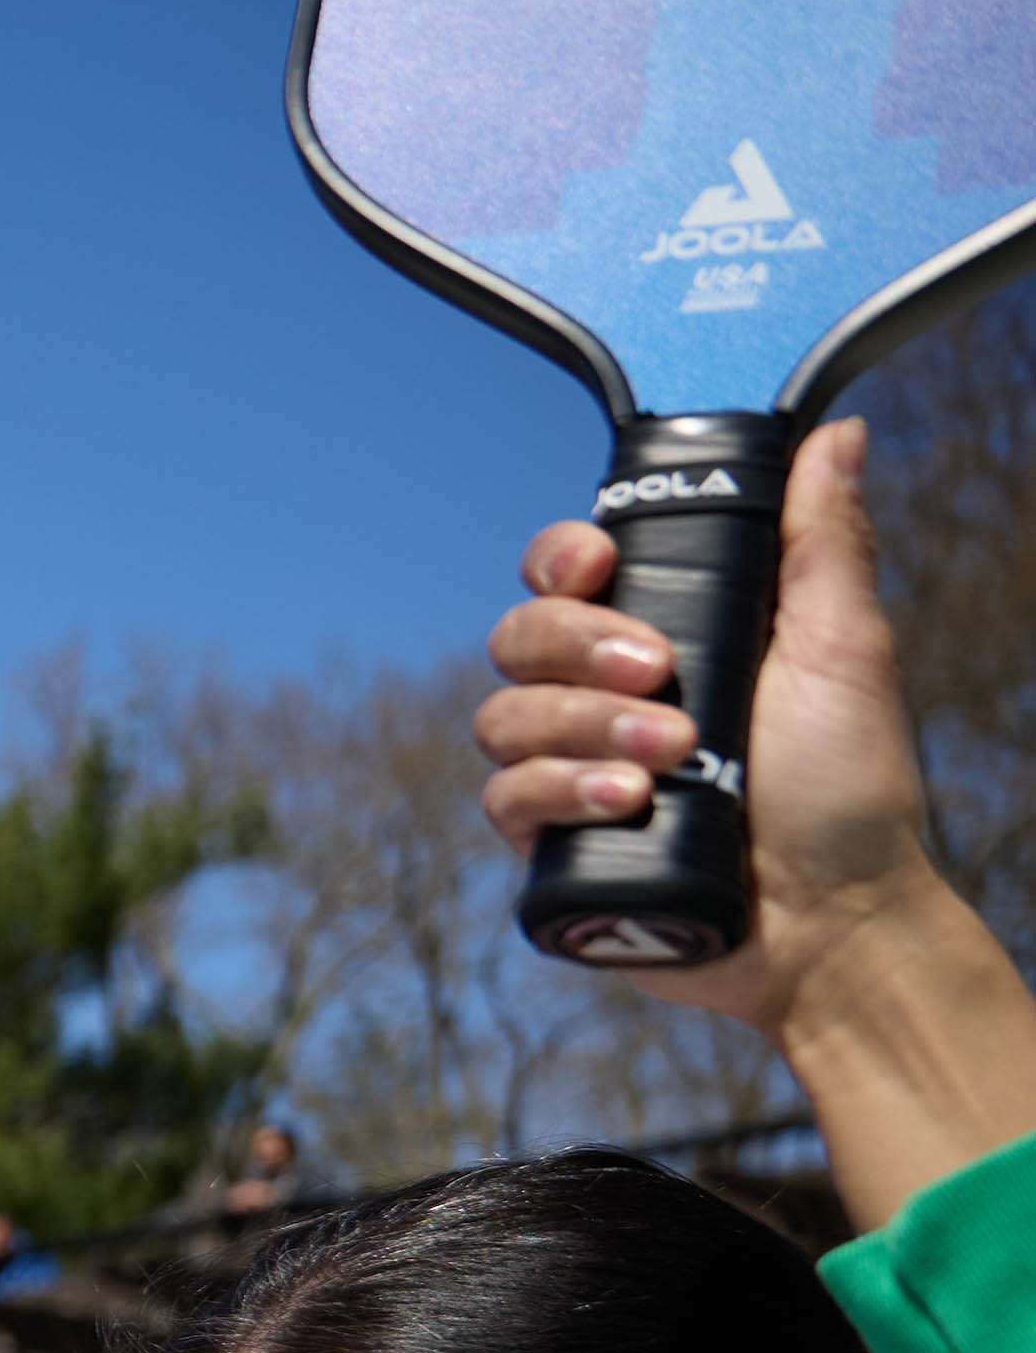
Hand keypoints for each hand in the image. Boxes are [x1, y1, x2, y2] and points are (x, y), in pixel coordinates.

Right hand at [475, 413, 940, 1045]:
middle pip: (519, 636)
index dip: (561, 560)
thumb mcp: (846, 650)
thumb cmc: (849, 789)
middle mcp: (601, 697)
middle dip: (580, 648)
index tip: (599, 565)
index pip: (567, 574)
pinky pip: (503, 798)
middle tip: (663, 676)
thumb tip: (837, 432)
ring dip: (582, 728)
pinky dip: (559, 792)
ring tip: (669, 761)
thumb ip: (824, 541)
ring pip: (504, 717)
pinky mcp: (551, 844)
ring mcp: (569, 770)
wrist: (833, 919)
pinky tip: (628, 804)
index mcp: (664, 635)